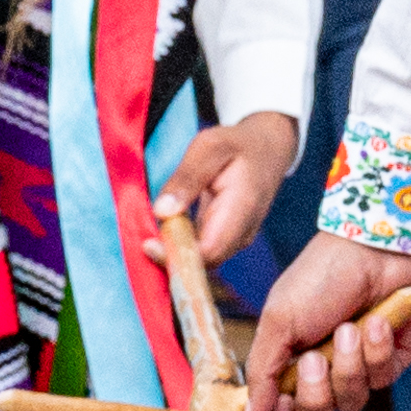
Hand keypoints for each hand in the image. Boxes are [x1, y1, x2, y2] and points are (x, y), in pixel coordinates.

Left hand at [161, 107, 300, 265]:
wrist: (267, 149)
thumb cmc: (236, 145)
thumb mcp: (208, 148)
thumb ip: (186, 179)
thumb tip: (162, 212)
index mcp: (241, 210)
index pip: (208, 251)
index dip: (177, 255)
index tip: (148, 244)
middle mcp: (242, 234)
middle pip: (204, 264)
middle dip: (171, 258)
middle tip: (144, 242)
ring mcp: (236, 241)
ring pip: (201, 263)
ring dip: (174, 255)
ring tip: (152, 239)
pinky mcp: (228, 241)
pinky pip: (202, 254)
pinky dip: (181, 248)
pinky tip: (165, 235)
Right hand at [242, 236, 410, 410]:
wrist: (376, 245)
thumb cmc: (322, 275)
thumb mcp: (279, 320)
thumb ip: (262, 373)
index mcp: (290, 359)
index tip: (282, 405)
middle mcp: (325, 368)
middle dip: (315, 392)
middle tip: (316, 357)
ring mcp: (360, 366)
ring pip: (351, 402)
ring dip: (348, 365)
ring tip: (350, 327)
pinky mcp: (394, 359)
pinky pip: (383, 379)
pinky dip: (377, 350)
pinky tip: (378, 321)